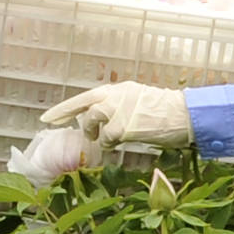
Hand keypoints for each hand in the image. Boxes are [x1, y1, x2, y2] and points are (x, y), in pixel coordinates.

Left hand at [41, 81, 191, 150]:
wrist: (185, 115)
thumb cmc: (166, 113)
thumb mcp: (138, 102)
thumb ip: (117, 107)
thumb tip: (98, 121)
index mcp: (120, 89)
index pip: (85, 98)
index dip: (64, 109)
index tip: (47, 118)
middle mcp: (116, 96)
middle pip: (85, 110)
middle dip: (79, 122)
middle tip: (80, 131)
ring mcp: (119, 110)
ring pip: (93, 124)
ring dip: (99, 135)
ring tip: (113, 139)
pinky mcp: (124, 126)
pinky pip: (107, 140)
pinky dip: (111, 145)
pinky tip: (123, 143)